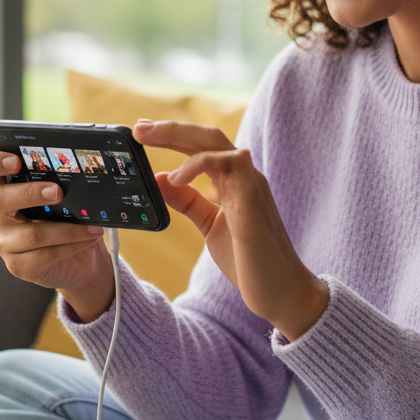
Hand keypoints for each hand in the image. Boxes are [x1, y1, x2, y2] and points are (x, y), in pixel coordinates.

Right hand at [0, 151, 114, 321]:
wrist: (81, 262)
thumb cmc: (69, 222)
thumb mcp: (64, 200)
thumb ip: (61, 185)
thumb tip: (81, 169)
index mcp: (6, 191)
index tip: (15, 160)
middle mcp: (0, 216)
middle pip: (1, 199)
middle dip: (30, 193)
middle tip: (58, 192)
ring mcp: (5, 243)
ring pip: (33, 234)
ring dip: (68, 229)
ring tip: (92, 225)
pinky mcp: (18, 266)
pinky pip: (45, 255)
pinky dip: (72, 246)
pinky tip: (88, 239)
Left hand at [133, 120, 328, 340]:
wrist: (280, 291)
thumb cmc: (249, 260)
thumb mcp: (209, 225)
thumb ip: (188, 202)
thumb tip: (160, 180)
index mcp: (234, 181)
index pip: (201, 148)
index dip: (173, 137)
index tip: (143, 133)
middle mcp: (244, 175)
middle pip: (206, 136)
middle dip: (170, 129)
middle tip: (138, 128)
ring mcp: (250, 182)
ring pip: (214, 140)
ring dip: (177, 135)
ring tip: (147, 138)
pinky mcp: (252, 195)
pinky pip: (224, 162)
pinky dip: (195, 164)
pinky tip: (174, 178)